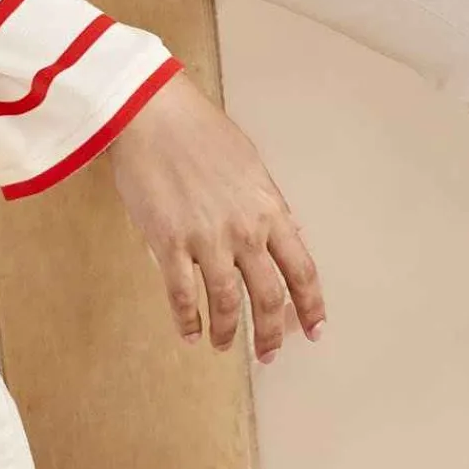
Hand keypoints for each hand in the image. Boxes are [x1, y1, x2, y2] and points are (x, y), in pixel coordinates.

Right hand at [106, 70, 327, 363]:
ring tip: (222, 344)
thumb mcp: (251, 167)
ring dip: (227, 331)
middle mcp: (245, 230)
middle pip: (269, 296)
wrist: (154, 115)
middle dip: (271, 332)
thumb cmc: (201, 133)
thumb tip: (289, 232)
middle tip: (269, 354)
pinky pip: (182, 294)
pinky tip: (189, 333)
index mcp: (269, 209)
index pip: (302, 269)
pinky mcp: (169, 242)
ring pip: (227, 302)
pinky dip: (188, 319)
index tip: (314, 330)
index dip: (311, 305)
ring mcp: (207, 239)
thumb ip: (269, 206)